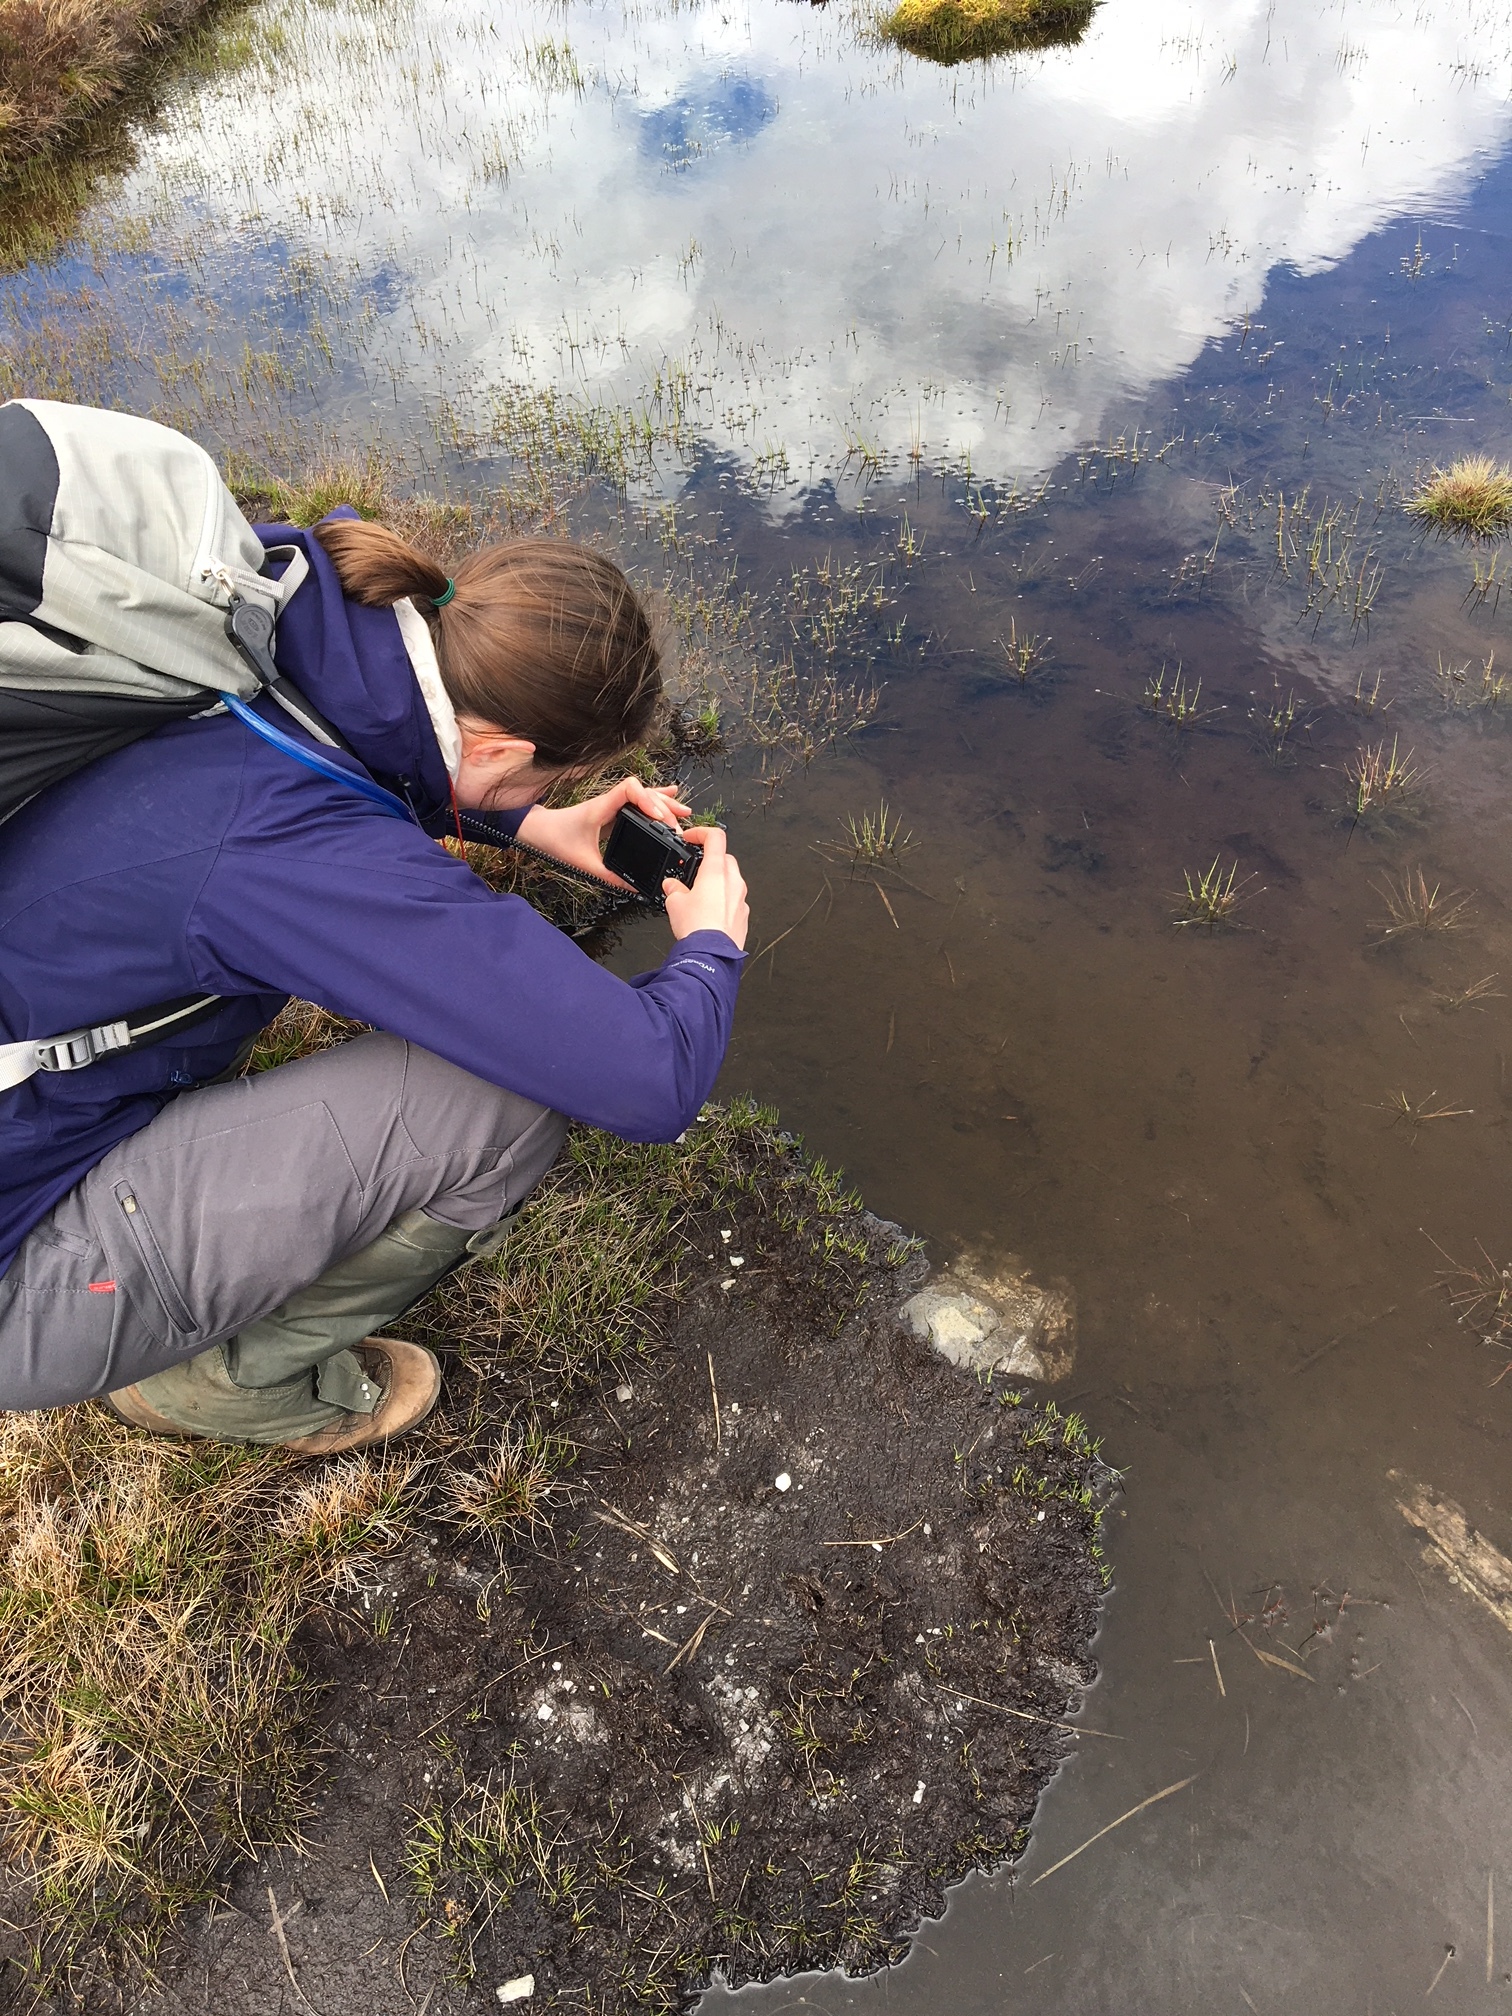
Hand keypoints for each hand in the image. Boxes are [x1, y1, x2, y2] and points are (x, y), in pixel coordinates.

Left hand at [515, 775, 690, 887]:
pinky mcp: (611, 811)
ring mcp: (611, 805)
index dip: (648, 799)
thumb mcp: (583, 863)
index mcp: (601, 808)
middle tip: (679, 823)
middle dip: (664, 806)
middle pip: (643, 793)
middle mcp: (608, 802)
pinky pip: (637, 803)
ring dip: (662, 803)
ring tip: (683, 812)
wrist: (536, 831)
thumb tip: (633, 888)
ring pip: (642, 796)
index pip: (630, 789)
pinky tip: (669, 798)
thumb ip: (609, 877)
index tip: (659, 816)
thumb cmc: (555, 840)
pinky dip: (654, 802)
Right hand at [663, 827, 748, 947]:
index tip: (691, 838)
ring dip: (717, 881)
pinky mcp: (743, 915)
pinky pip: (734, 900)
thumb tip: (671, 886)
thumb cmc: (697, 928)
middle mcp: (733, 882)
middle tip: (693, 870)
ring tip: (699, 895)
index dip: (701, 832)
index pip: (715, 837)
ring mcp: (741, 899)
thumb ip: (673, 889)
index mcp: (716, 872)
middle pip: (725, 858)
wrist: (710, 955)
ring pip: (731, 880)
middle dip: (709, 860)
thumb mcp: (674, 903)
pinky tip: (709, 912)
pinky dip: (723, 900)